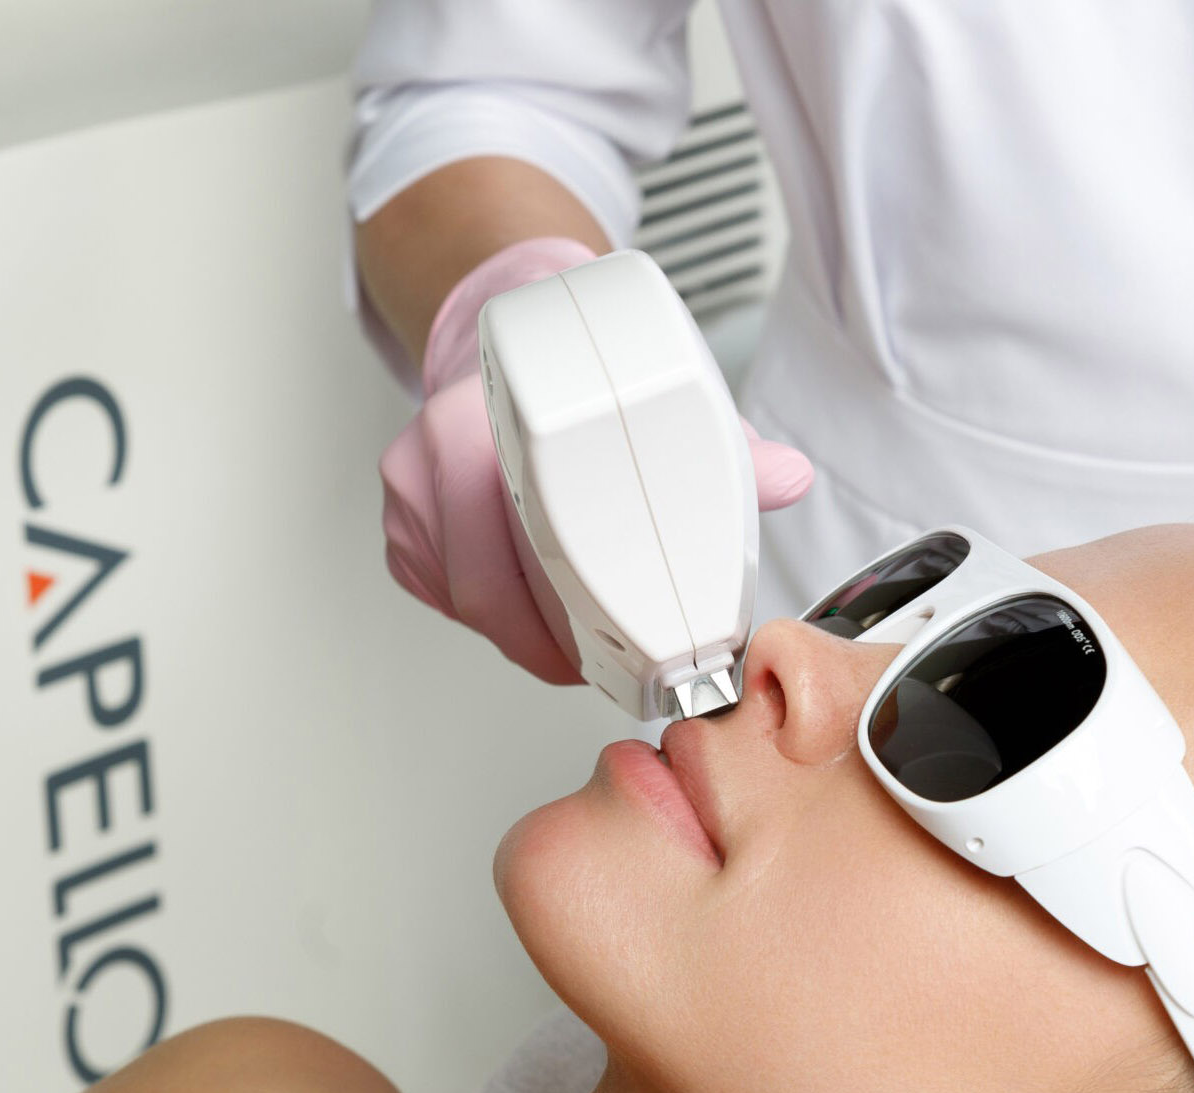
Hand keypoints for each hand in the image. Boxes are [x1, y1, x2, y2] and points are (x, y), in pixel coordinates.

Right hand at [379, 238, 814, 683]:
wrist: (502, 324)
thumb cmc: (567, 366)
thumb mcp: (646, 385)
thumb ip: (717, 441)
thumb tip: (787, 477)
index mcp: (478, 419)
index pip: (518, 540)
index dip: (566, 609)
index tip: (612, 643)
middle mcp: (431, 460)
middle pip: (486, 592)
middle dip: (549, 644)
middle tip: (604, 666)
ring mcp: (411, 504)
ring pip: (468, 604)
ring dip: (525, 635)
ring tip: (580, 650)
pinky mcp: (406, 537)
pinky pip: (450, 598)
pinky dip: (499, 618)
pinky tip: (536, 619)